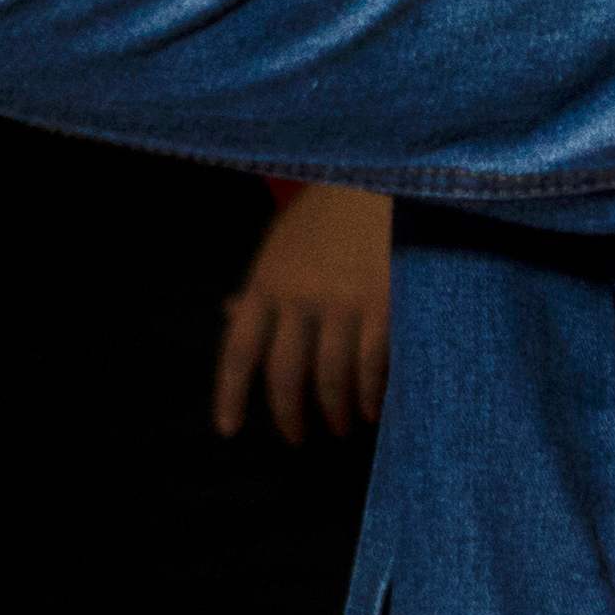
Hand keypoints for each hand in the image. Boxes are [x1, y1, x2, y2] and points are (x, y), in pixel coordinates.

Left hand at [211, 184, 396, 438]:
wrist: (388, 175)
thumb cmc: (332, 211)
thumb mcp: (284, 241)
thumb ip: (262, 282)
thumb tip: (227, 314)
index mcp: (267, 281)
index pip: (239, 350)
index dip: (230, 394)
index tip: (228, 430)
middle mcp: (299, 297)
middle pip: (284, 374)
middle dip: (289, 415)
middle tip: (297, 438)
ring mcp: (343, 303)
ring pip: (330, 378)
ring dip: (334, 411)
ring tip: (342, 426)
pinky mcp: (386, 305)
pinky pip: (372, 366)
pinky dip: (372, 395)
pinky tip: (374, 410)